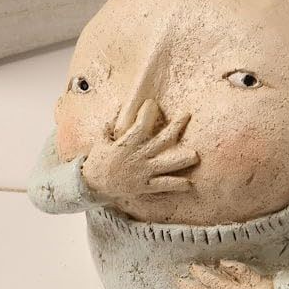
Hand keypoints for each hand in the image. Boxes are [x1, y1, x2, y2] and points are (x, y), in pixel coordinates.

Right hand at [82, 99, 198, 199]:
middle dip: (175, 128)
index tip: (153, 103)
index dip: (147, 114)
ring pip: (166, 164)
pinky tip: (189, 184)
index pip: (139, 126)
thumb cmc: (99, 161)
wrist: (92, 185)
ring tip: (196, 155)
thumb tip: (120, 107)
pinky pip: (163, 185)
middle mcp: (139, 157)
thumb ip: (111, 125)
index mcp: (127, 144)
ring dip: (181, 160)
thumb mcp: (102, 140)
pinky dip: (176, 184)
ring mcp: (143, 172)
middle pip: (161, 141)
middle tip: (187, 116)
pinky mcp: (145, 185)